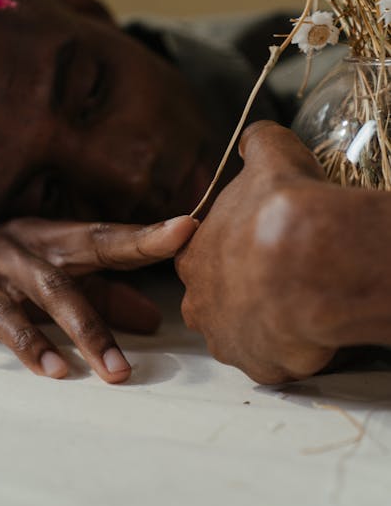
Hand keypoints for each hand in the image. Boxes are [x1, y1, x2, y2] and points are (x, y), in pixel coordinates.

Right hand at [0, 215, 196, 382]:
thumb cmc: (5, 279)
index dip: (148, 232)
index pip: (110, 234)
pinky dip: (32, 345)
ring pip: (51, 288)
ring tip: (117, 373)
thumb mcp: (55, 286)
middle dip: (134, 249)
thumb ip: (104, 299)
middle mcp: (33, 239)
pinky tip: (57, 371)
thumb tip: (154, 320)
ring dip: (88, 330)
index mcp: (58, 237)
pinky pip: (5, 317)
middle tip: (177, 258)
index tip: (190, 229)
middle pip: (90, 244)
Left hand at [176, 121, 390, 383]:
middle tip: (282, 275)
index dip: (231, 252)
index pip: (200, 259)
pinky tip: (313, 325)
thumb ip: (256, 145)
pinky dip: (292, 348)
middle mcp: (200, 301)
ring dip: (268, 321)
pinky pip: (275, 360)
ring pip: (244, 333)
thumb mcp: (270, 154)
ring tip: (302, 300)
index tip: (258, 247)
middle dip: (244, 291)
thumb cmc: (282, 206)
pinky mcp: (258, 367)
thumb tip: (254, 139)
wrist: (311, 259)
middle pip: (216, 301)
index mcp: (193, 255)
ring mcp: (227, 338)